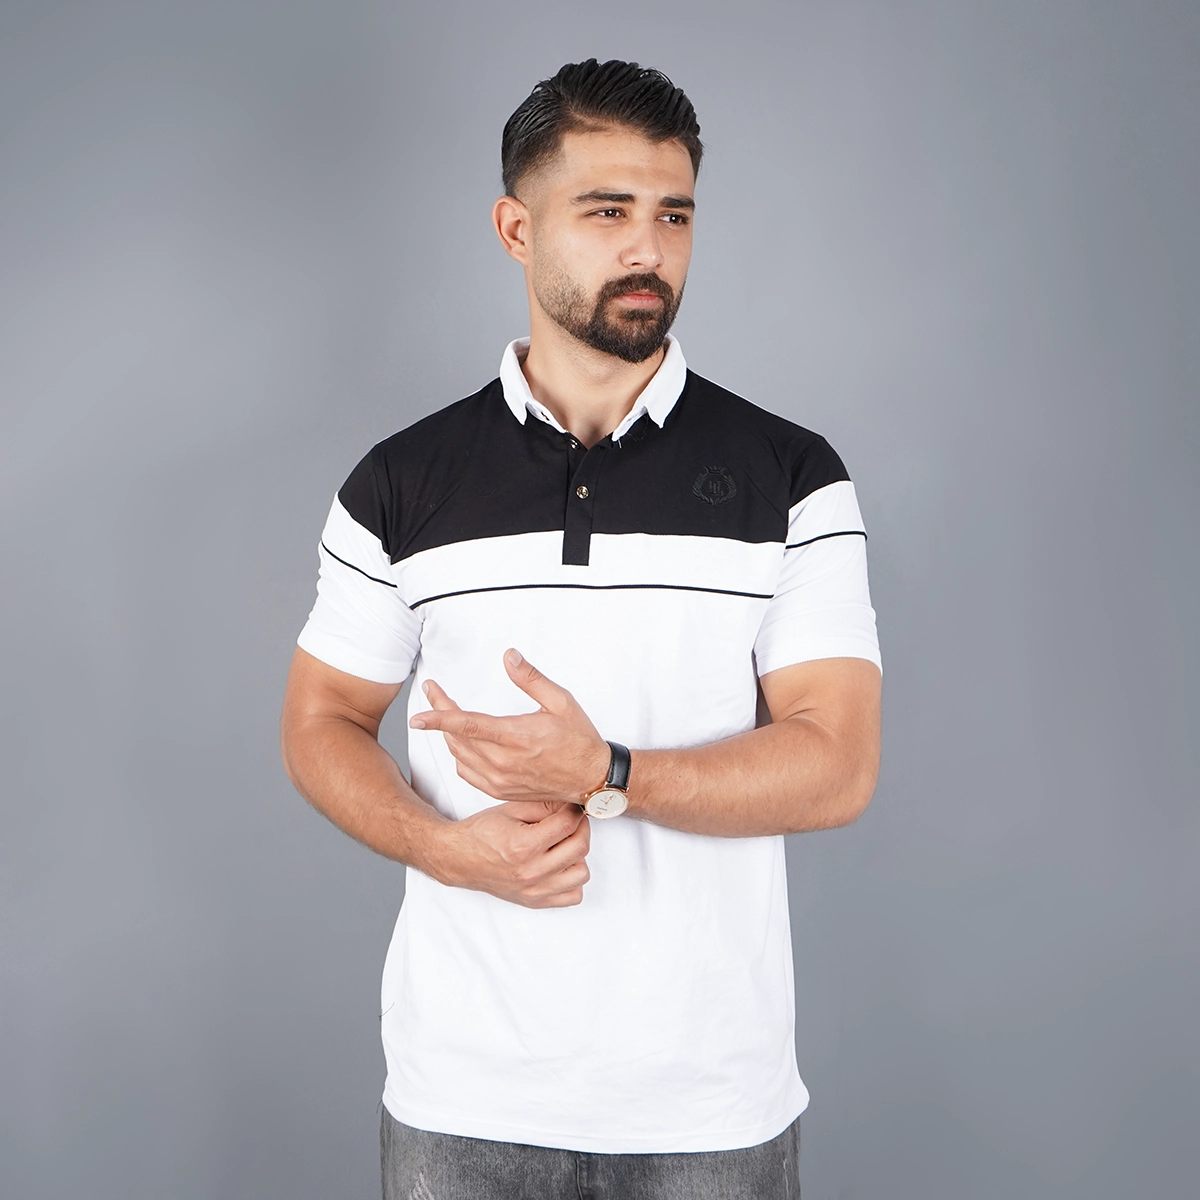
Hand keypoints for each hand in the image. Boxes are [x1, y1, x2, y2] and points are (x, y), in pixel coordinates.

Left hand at [410, 649, 609, 805]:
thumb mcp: (561, 701)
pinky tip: (463, 745)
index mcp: (516, 736)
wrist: (591, 778)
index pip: (467, 725)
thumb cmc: (579, 739)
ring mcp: (501, 780)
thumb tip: (509, 657)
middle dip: (439, 715)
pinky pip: (468, 774)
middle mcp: (504, 761)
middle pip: (457, 738)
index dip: (439, 716)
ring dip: (449, 736)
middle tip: (434, 694)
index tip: (419, 711)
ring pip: (460, 756)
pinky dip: (460, 757)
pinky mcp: (502, 791)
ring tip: (446, 716)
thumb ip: (531, 678)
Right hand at [438, 799, 590, 907]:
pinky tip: (561, 865)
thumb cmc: (482, 833)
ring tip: (564, 845)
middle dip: (581, 828)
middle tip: (572, 821)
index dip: (575, 810)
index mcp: (523, 845)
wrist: (460, 859)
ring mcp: (534, 890)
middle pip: (580, 847)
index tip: (573, 806)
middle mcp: (531, 872)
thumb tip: (572, 803)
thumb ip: (544, 805)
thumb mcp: (511, 809)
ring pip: (581, 873)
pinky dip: (572, 880)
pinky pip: (573, 896)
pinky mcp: (535, 901)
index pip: (568, 825)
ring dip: (578, 856)